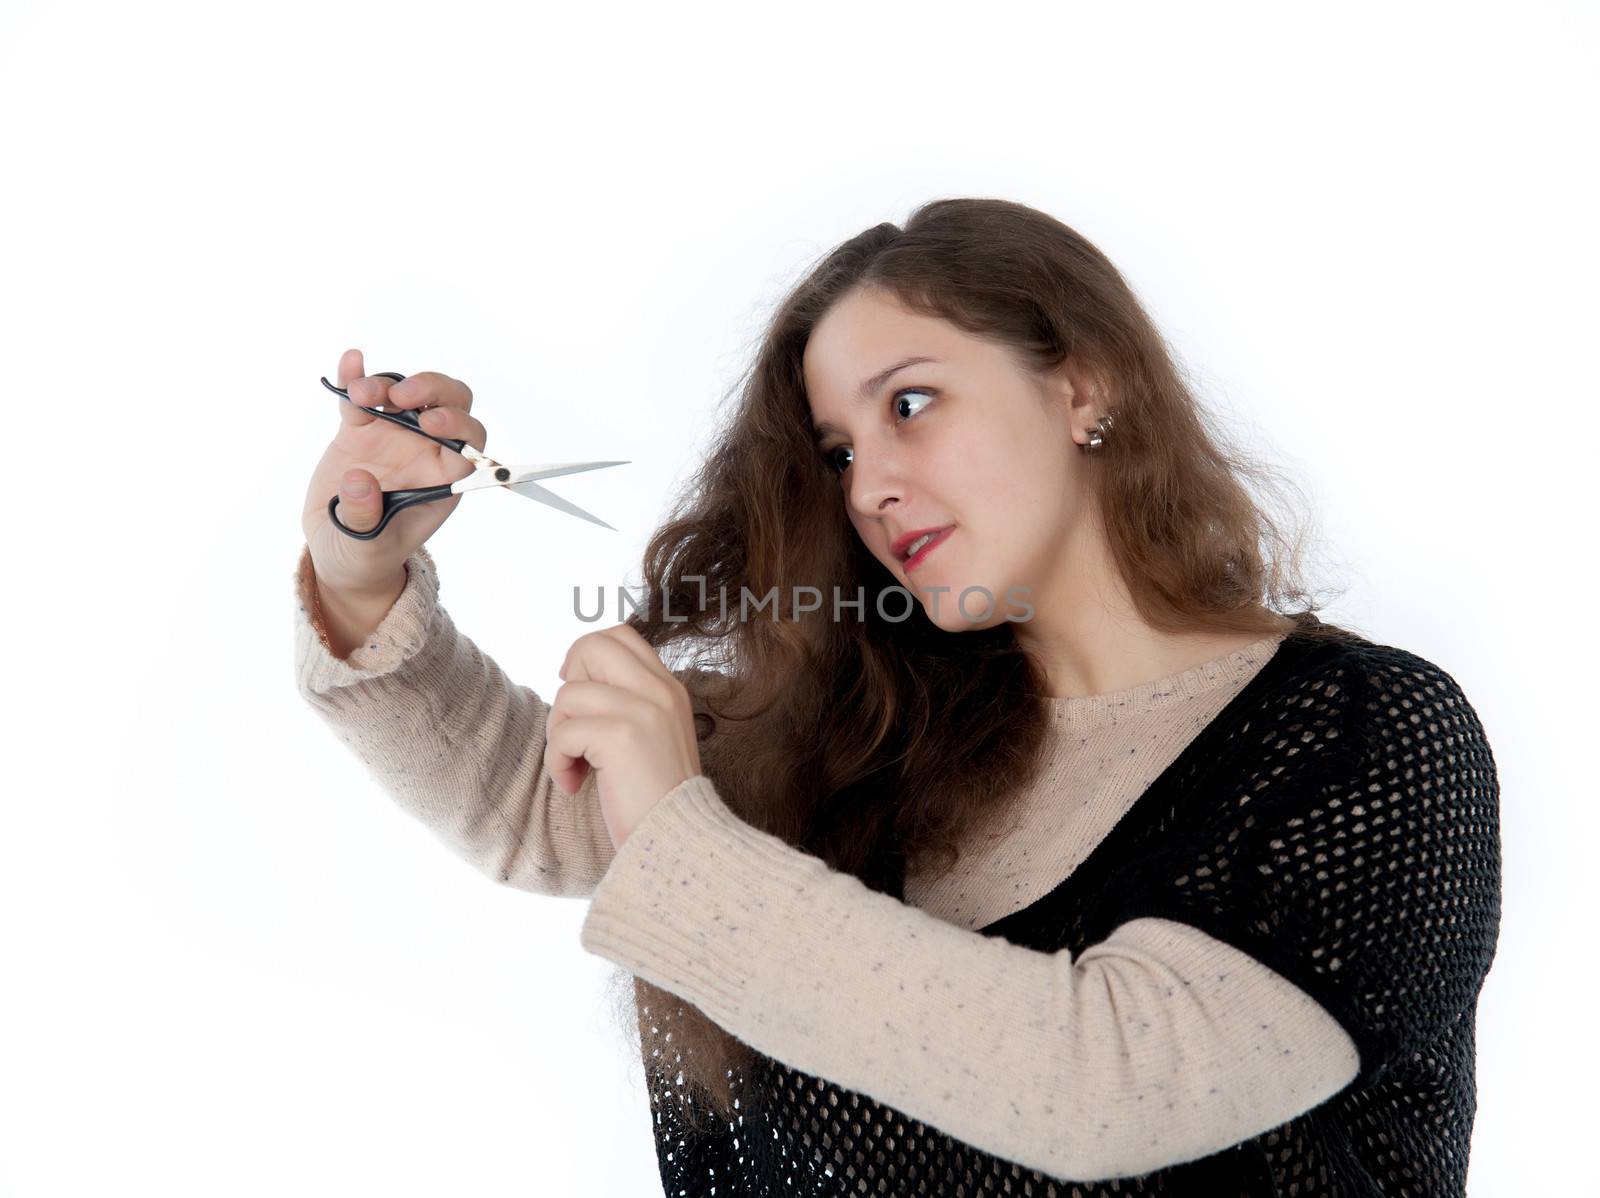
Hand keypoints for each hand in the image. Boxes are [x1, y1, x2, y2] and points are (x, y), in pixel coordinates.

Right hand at [300, 347, 489, 598]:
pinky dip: (357, 377)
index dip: (457, 426)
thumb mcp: (365, 546)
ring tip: (361, 395)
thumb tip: (359, 481)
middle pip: (449, 404)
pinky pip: (363, 396)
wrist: (338, 548)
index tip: (431, 422)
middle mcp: (426, 452)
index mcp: (443, 482)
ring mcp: (394, 436)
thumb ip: (365, 517)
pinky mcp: (360, 429)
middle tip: (401, 397)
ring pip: (406, 394)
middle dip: (433, 391)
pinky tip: (351, 361)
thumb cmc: (367, 552)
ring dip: (388, 385)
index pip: (469, 446)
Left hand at [543, 625, 703, 851]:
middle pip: (591, 645)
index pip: (619, 635)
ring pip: (568, 693)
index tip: (580, 695)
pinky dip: (557, 762)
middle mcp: (660, 691)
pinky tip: (575, 785)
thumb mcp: (652, 737)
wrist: (680, 844)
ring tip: (577, 767)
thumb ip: (628, 704)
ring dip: (558, 735)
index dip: (585, 657)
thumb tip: (574, 678)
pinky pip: (563, 732)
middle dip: (568, 684)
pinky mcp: (622, 736)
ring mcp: (644, 710)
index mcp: (669, 688)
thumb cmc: (655, 800)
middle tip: (576, 726)